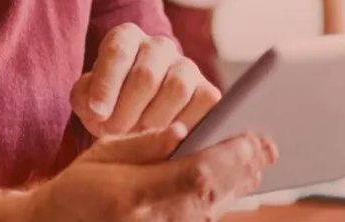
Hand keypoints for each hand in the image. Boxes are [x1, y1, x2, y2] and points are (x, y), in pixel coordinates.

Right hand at [30, 124, 276, 221]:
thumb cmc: (76, 190)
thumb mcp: (103, 155)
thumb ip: (145, 143)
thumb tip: (182, 132)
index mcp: (134, 195)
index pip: (198, 175)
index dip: (231, 157)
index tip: (254, 137)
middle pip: (212, 196)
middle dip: (244, 169)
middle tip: (268, 147)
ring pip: (210, 214)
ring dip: (236, 187)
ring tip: (257, 160)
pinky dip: (216, 205)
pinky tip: (232, 186)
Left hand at [71, 23, 220, 137]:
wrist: (134, 123)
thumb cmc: (107, 108)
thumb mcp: (87, 100)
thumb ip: (86, 99)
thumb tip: (100, 110)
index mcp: (126, 38)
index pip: (118, 52)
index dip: (107, 84)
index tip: (97, 113)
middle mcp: (159, 46)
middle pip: (147, 75)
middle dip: (127, 112)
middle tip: (114, 135)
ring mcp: (186, 66)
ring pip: (177, 89)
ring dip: (154, 122)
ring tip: (138, 140)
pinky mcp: (207, 90)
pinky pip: (204, 103)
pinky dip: (184, 126)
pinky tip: (166, 140)